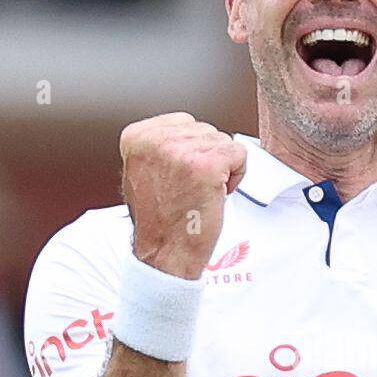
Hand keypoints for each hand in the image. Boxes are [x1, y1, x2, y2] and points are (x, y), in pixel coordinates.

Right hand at [119, 112, 246, 277]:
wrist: (165, 253)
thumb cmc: (160, 220)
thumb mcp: (144, 172)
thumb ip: (161, 147)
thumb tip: (189, 132)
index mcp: (136, 137)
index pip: (184, 123)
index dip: (190, 152)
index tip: (178, 179)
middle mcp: (156, 139)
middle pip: (206, 130)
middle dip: (206, 159)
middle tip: (190, 190)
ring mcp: (181, 150)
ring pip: (223, 141)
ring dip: (221, 169)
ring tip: (199, 193)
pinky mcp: (207, 164)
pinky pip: (239, 153)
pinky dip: (236, 176)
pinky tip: (216, 194)